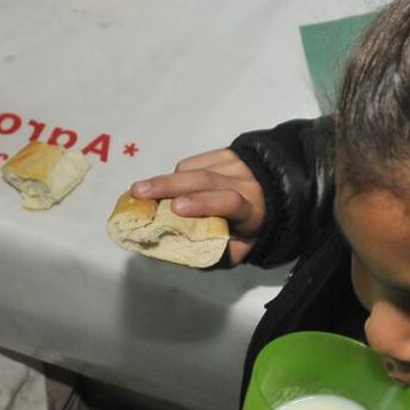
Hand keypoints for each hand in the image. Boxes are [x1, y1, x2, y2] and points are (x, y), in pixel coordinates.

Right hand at [130, 149, 263, 264]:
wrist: (269, 197)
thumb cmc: (247, 229)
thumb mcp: (240, 249)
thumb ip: (217, 255)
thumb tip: (182, 253)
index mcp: (252, 211)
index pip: (229, 202)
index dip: (203, 203)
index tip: (176, 207)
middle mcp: (245, 183)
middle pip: (205, 180)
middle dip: (169, 185)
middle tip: (140, 192)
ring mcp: (235, 165)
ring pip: (194, 169)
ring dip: (168, 181)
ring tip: (145, 192)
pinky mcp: (225, 154)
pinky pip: (193, 162)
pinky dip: (177, 174)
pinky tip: (172, 186)